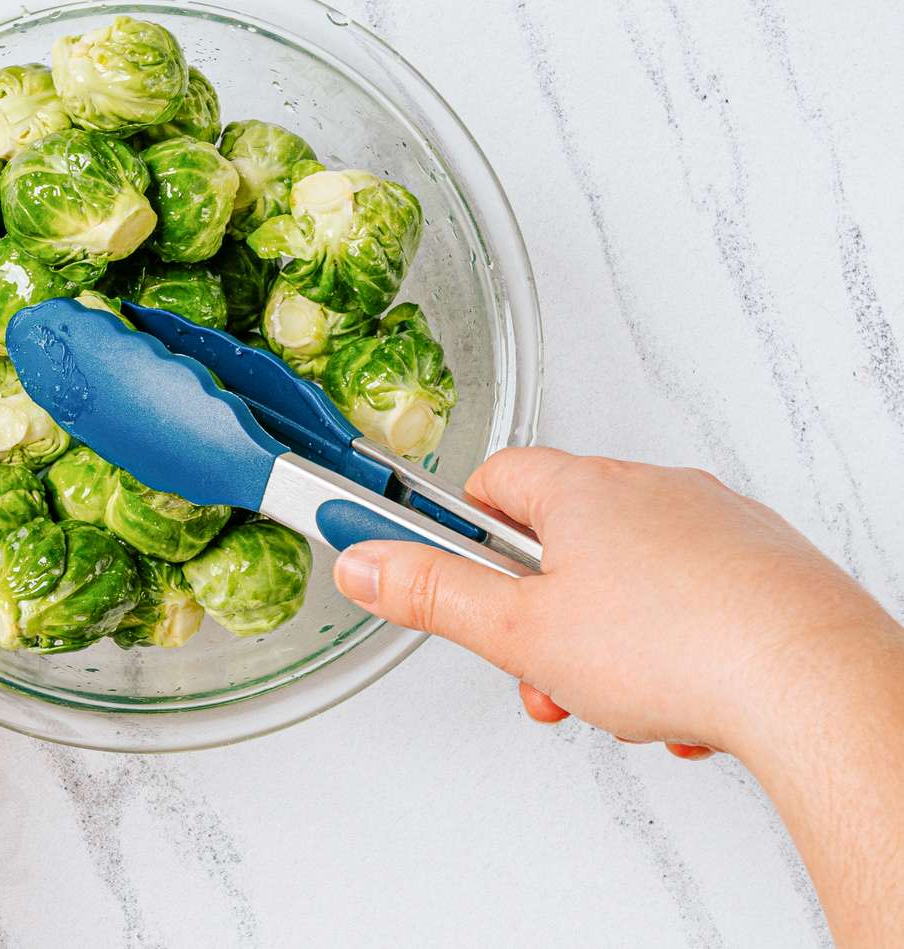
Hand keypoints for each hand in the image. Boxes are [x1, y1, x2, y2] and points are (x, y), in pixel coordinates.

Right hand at [333, 448, 897, 754]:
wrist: (812, 682)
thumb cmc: (679, 646)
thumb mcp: (520, 632)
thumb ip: (433, 594)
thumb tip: (366, 562)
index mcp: (583, 490)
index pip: (493, 480)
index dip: (461, 531)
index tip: (441, 563)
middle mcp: (651, 490)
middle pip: (559, 539)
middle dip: (538, 613)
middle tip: (537, 663)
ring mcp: (713, 524)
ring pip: (627, 577)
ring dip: (604, 639)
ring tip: (614, 695)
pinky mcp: (761, 566)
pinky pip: (690, 600)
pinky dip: (672, 648)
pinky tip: (676, 698)